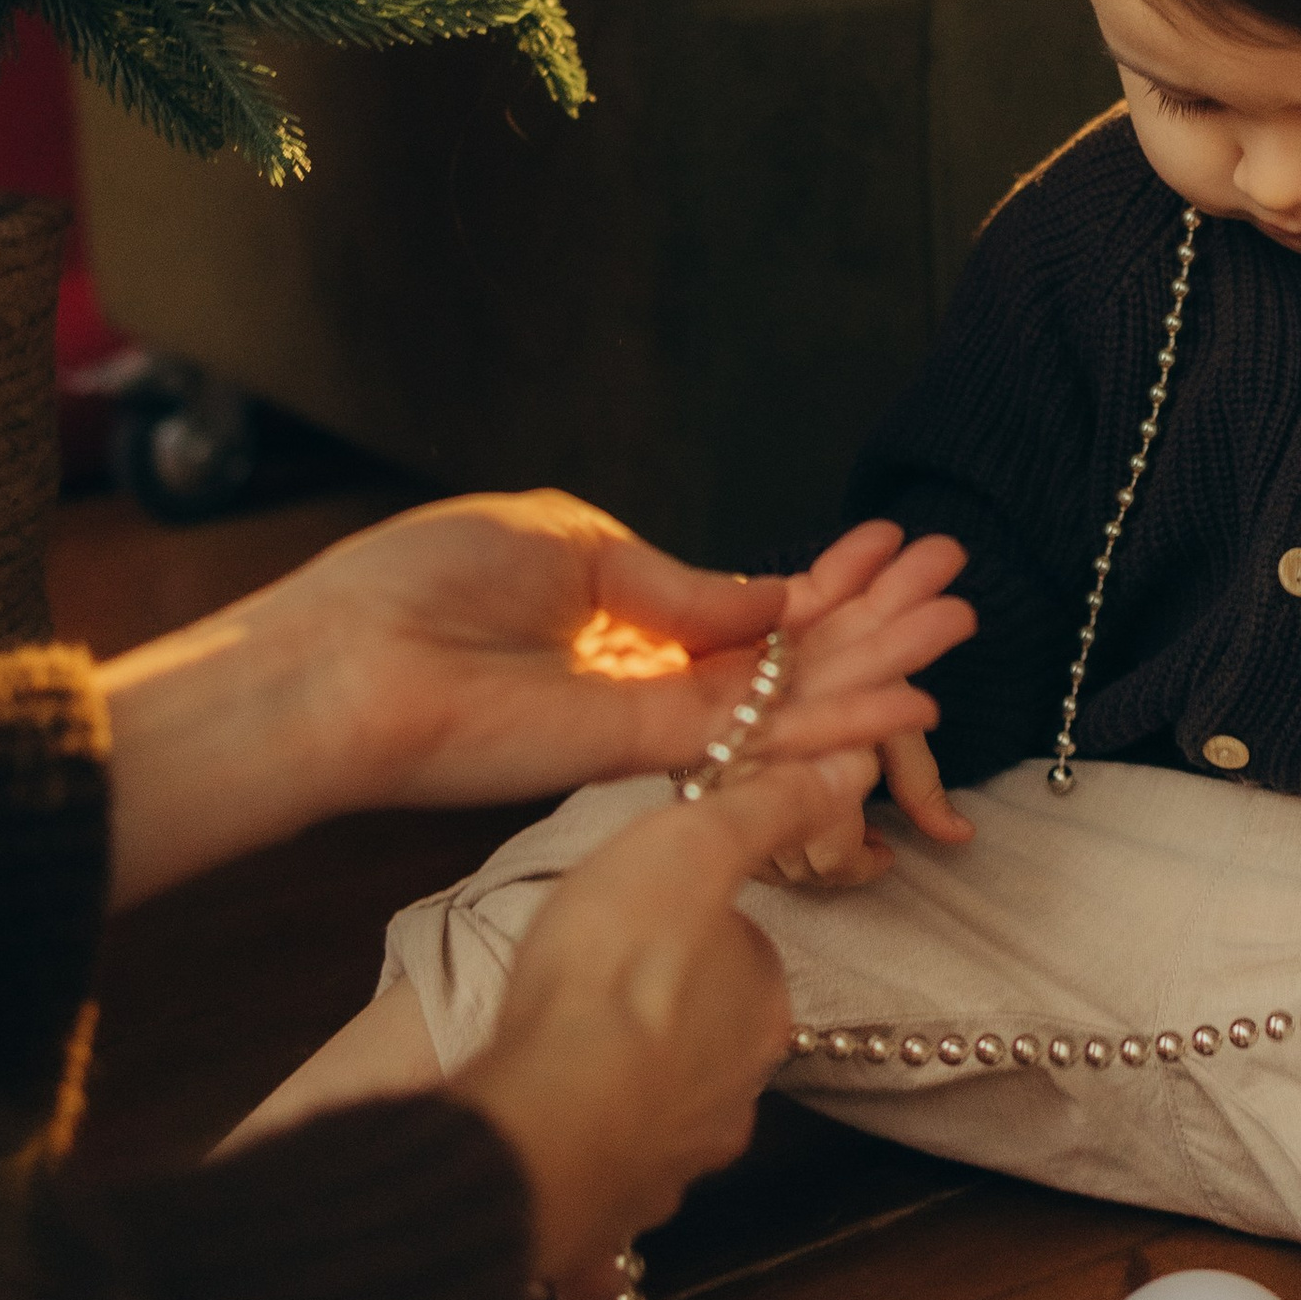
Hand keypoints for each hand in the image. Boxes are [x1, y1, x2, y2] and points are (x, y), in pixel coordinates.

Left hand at [102, 497, 973, 906]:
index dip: (822, 586)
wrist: (340, 665)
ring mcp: (645, 722)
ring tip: (959, 633)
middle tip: (959, 592)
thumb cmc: (417, 587)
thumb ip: (677, 584)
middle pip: (783, 660)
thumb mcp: (571, 545)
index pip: (745, 613)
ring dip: (874, 669)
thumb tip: (769, 599)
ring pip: (786, 702)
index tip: (894, 551)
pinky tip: (900, 701)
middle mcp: (642, 679)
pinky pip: (753, 739)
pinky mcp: (638, 754)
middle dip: (872, 624)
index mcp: (618, 620)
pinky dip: (828, 724)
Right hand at [453, 758, 853, 1299]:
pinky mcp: (605, 1212)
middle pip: (703, 1043)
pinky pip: (600, 1185)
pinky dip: (579, 1164)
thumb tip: (846, 768)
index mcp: (760, 1011)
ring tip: (563, 1063)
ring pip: (654, 1120)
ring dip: (621, 1099)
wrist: (544, 1115)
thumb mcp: (693, 846)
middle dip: (662, 1022)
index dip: (695, 931)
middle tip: (596, 986)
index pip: (744, 959)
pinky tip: (541, 1140)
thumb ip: (767, 807)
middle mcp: (731, 1098)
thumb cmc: (616, 972)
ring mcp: (669, 1164)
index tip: (646, 916)